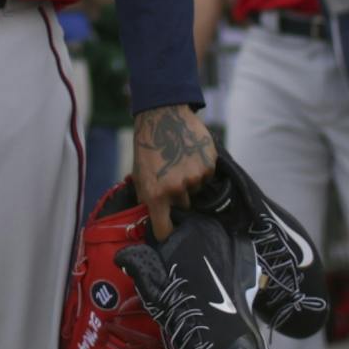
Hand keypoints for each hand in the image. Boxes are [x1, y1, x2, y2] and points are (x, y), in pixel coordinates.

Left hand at [132, 102, 215, 242]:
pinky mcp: (209, 165)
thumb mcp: (139, 175)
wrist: (162, 115)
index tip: (168, 232)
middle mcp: (178, 189)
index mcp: (156, 195)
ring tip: (179, 163)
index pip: (164, 230)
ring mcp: (195, 178)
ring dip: (190, 183)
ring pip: (196, 192)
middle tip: (171, 180)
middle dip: (178, 199)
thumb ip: (147, 198)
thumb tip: (153, 220)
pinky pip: (207, 177)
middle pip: (184, 208)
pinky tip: (190, 156)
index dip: (166, 233)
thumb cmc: (147, 147)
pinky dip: (200, 170)